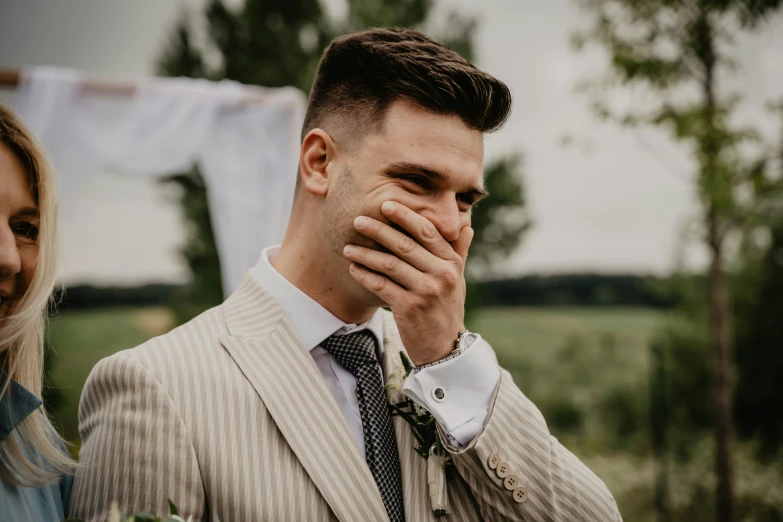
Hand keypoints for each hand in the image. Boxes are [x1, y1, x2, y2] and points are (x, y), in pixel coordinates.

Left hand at [344, 201, 473, 365]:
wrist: (445, 347)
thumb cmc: (447, 309)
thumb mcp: (458, 279)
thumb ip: (459, 251)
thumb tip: (466, 224)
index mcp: (452, 263)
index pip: (427, 231)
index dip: (405, 216)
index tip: (386, 204)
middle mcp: (442, 274)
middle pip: (404, 244)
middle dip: (378, 230)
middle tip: (358, 220)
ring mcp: (426, 292)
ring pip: (389, 264)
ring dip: (365, 253)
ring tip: (348, 247)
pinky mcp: (409, 308)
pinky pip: (380, 285)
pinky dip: (364, 275)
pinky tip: (353, 268)